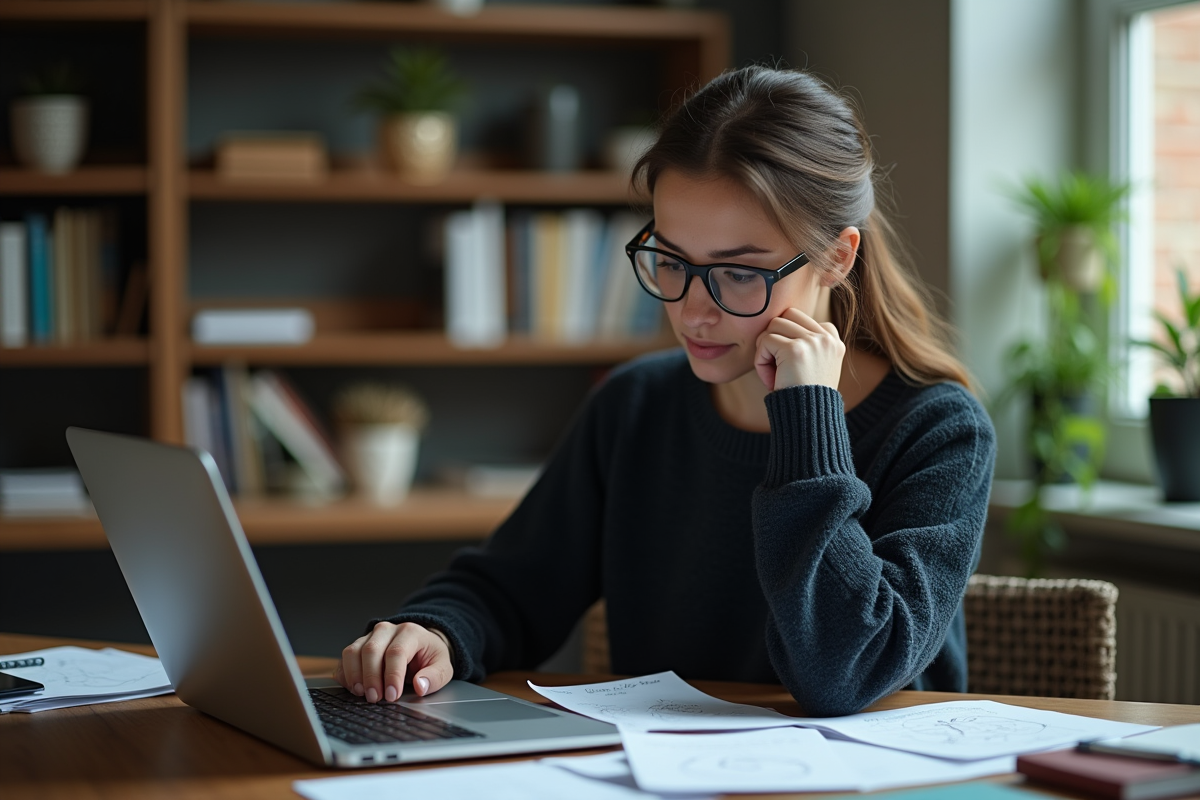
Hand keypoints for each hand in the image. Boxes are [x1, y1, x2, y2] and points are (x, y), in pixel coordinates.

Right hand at [334, 621, 452, 702]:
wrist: (420, 645)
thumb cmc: (429, 656)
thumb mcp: (442, 666)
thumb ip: (434, 677)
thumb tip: (420, 686)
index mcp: (410, 632)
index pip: (397, 652)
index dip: (392, 675)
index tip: (392, 695)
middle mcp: (388, 630)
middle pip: (371, 650)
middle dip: (371, 677)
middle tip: (375, 698)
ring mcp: (370, 636)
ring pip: (353, 651)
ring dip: (355, 675)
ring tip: (361, 694)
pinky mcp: (358, 645)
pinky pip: (345, 658)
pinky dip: (345, 674)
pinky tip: (353, 688)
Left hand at [754, 308, 845, 391]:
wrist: (810, 420)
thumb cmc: (804, 398)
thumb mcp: (814, 367)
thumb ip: (805, 345)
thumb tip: (774, 323)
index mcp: (833, 341)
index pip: (801, 318)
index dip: (787, 337)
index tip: (790, 364)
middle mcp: (827, 338)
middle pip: (786, 316)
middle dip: (774, 338)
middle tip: (775, 364)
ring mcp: (813, 342)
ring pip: (773, 325)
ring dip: (765, 348)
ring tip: (773, 372)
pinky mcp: (795, 349)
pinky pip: (765, 341)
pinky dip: (760, 361)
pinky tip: (771, 379)